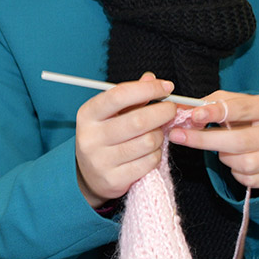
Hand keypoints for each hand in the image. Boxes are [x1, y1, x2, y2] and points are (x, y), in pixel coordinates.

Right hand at [74, 73, 178, 206]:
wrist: (89, 174)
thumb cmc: (105, 136)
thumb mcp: (111, 113)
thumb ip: (131, 96)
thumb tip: (151, 78)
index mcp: (88, 114)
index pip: (119, 95)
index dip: (147, 89)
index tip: (166, 87)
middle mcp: (90, 137)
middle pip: (138, 120)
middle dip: (163, 112)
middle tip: (171, 110)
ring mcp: (101, 160)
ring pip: (148, 142)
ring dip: (160, 135)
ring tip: (157, 133)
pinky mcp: (113, 179)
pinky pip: (149, 162)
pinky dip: (157, 154)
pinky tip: (151, 151)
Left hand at [168, 92, 258, 188]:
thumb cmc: (250, 117)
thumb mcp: (235, 103)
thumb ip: (212, 104)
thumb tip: (185, 112)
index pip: (243, 109)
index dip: (216, 112)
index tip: (194, 116)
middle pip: (241, 141)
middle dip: (205, 140)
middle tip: (179, 137)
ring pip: (245, 164)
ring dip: (224, 158)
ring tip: (222, 150)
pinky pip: (250, 180)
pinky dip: (236, 173)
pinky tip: (235, 162)